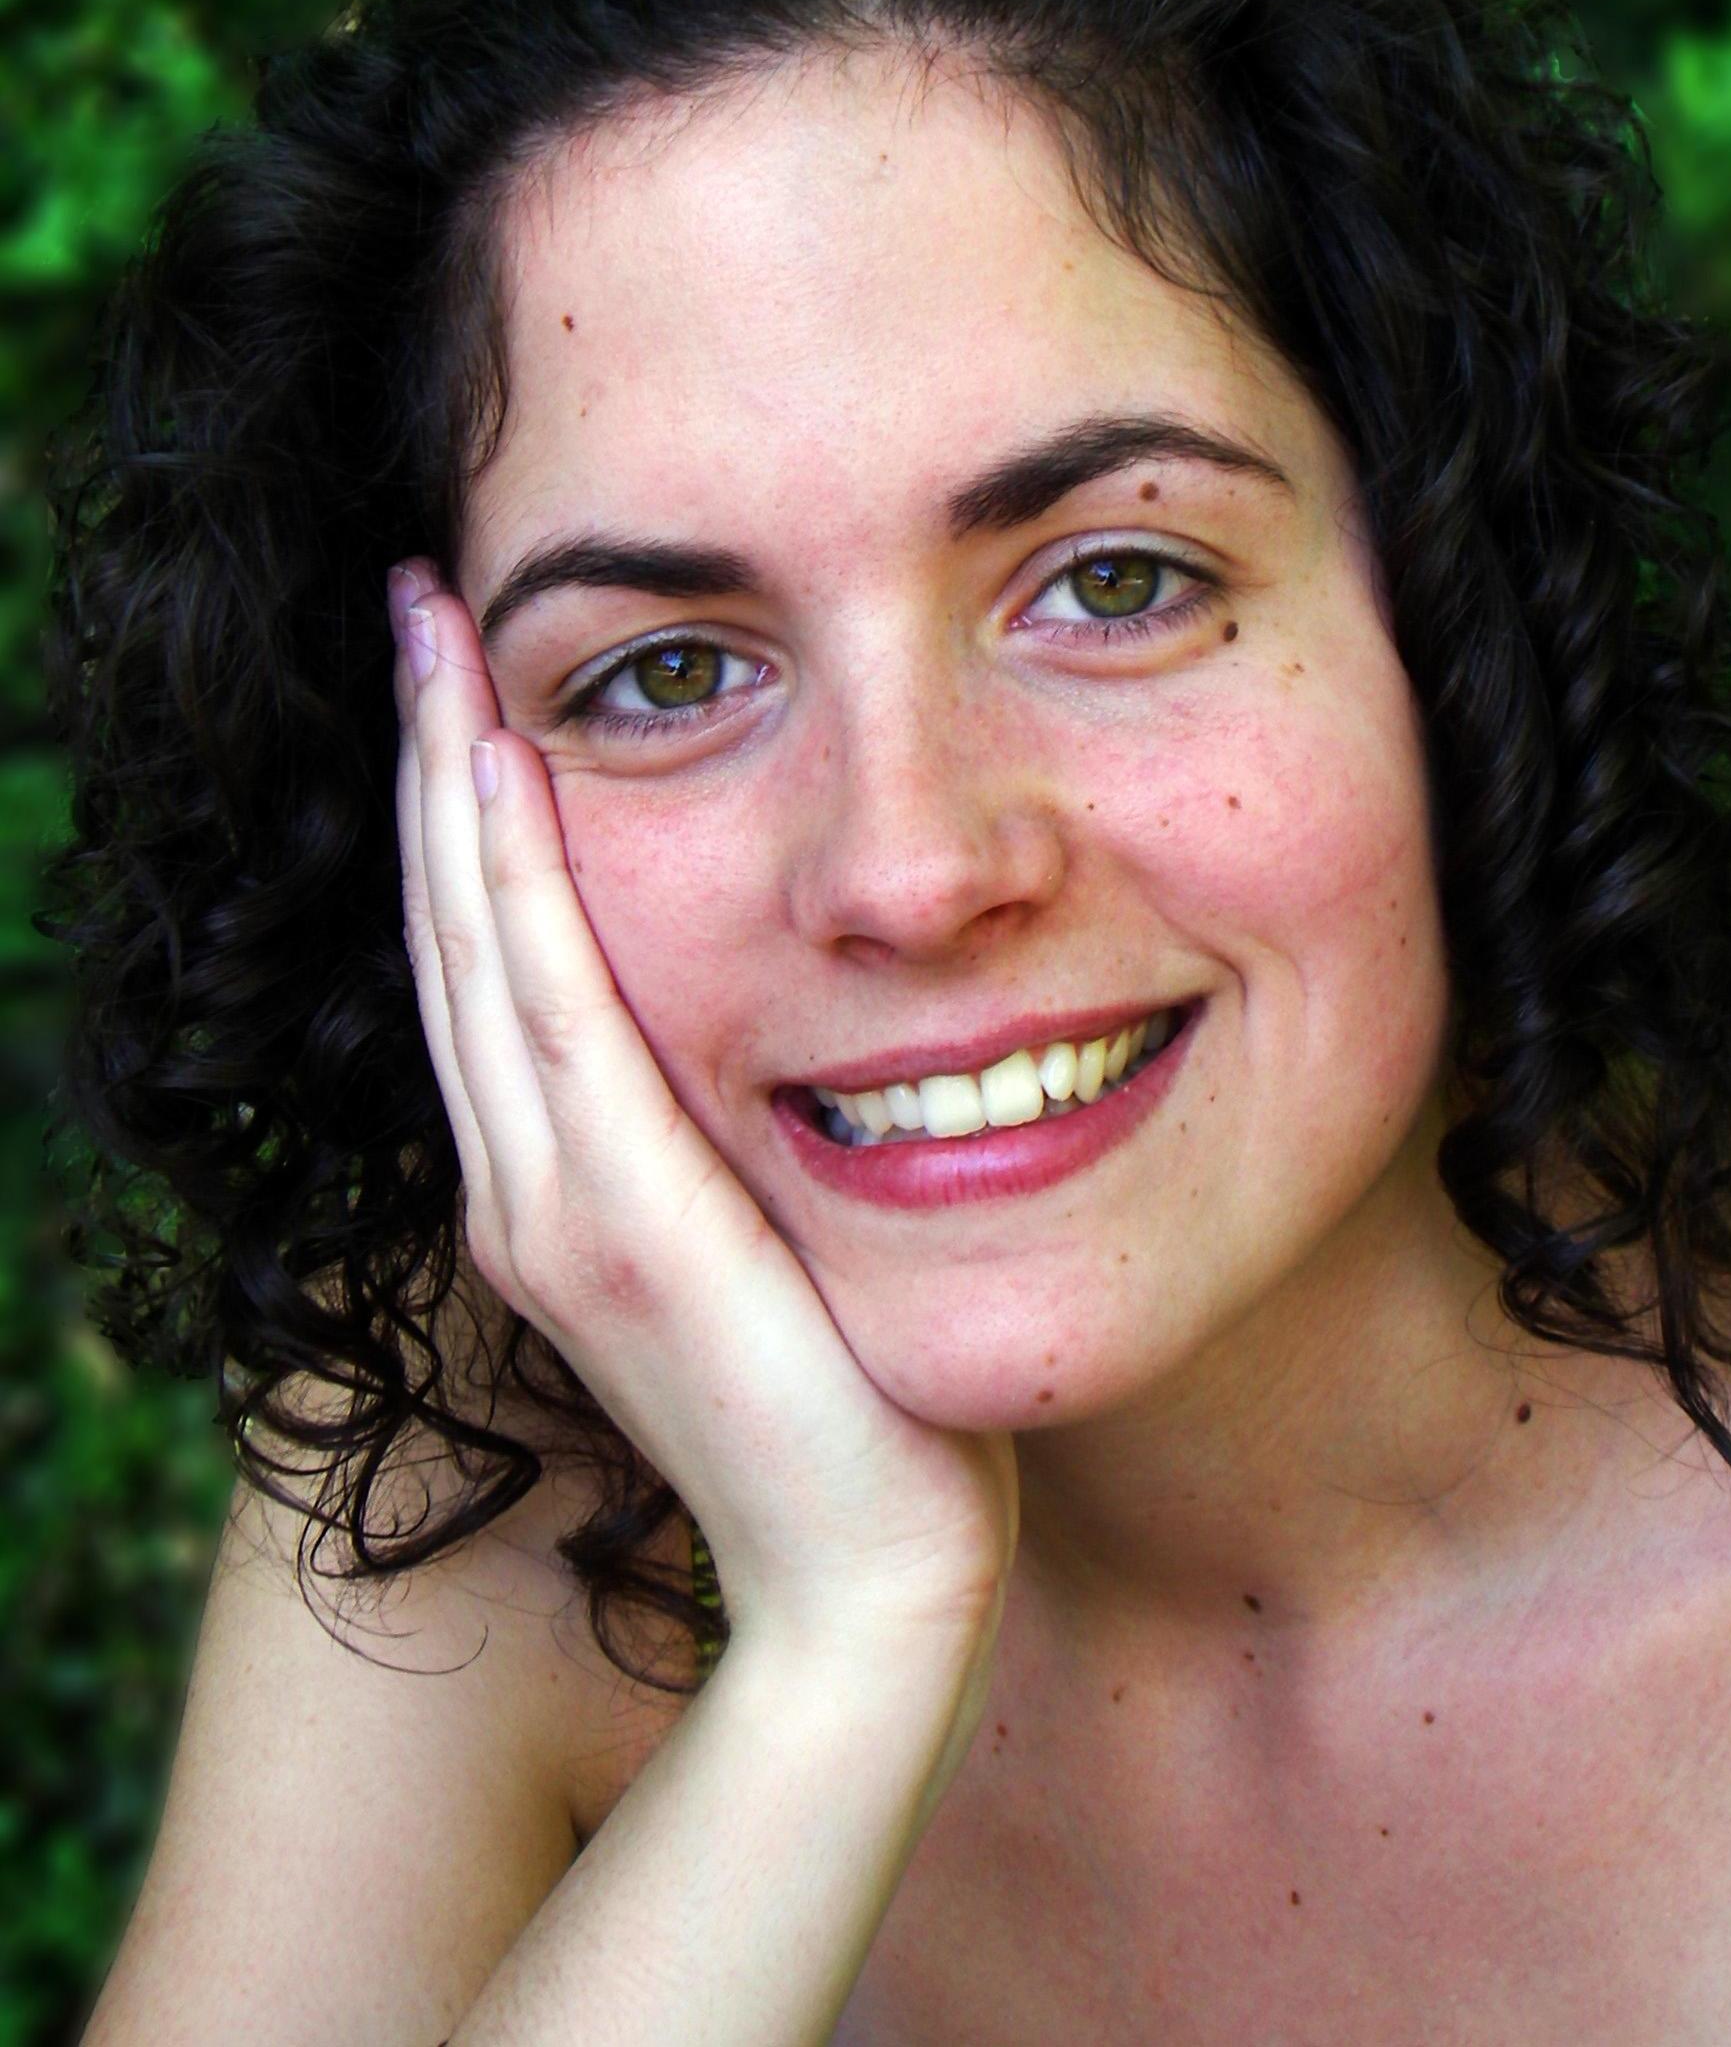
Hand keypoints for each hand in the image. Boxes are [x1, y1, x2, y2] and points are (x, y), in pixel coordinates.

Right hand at [389, 562, 1018, 1662]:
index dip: (457, 813)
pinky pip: (554, 1015)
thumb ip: (724, 1131)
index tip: (463, 678)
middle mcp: (524, 1184)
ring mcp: (553, 1206)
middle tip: (418, 604)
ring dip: (452, 784)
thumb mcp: (768, 1228)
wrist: (866, 1572)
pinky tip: (506, 772)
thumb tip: (772, 1021)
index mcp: (555, 1181)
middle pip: (450, 926)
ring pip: (476, 947)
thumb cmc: (849, 1398)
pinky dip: (518, 889)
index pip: (487, 957)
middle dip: (430, 757)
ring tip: (436, 639)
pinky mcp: (616, 1226)